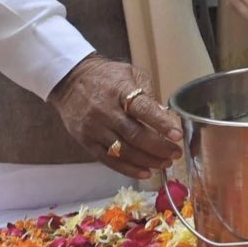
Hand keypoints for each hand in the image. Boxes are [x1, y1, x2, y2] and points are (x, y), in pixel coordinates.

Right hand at [50, 54, 182, 178]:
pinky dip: (128, 169)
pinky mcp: (86, 141)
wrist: (70, 81)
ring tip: (165, 163)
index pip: (143, 109)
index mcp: (120, 91)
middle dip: (159, 147)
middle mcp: (105, 111)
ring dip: (147, 160)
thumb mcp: (131, 74)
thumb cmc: (107, 77)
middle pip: (135, 135)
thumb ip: (148, 94)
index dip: (161, 123)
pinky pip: (108, 160)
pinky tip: (145, 172)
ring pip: (123, 151)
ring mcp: (94, 128)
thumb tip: (166, 116)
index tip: (177, 135)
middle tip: (175, 153)